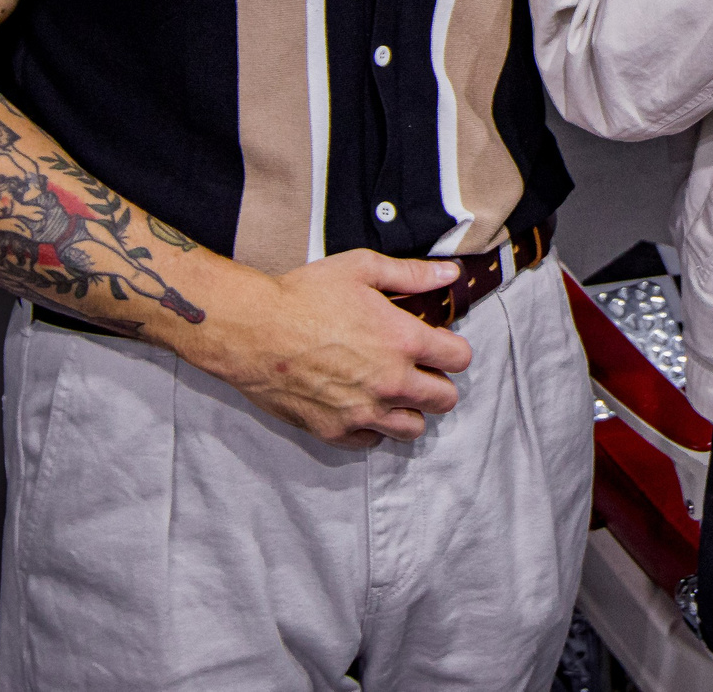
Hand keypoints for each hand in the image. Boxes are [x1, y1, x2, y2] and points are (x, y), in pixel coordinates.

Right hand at [178, 250, 473, 448]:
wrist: (252, 330)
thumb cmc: (304, 295)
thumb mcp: (362, 269)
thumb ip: (413, 274)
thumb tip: (451, 273)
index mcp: (404, 341)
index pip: (460, 359)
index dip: (452, 349)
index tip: (437, 344)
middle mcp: (392, 382)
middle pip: (445, 400)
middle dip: (437, 383)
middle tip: (417, 369)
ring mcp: (364, 412)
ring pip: (414, 429)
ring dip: (410, 410)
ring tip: (392, 391)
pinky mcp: (335, 431)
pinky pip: (373, 442)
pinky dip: (373, 427)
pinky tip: (361, 404)